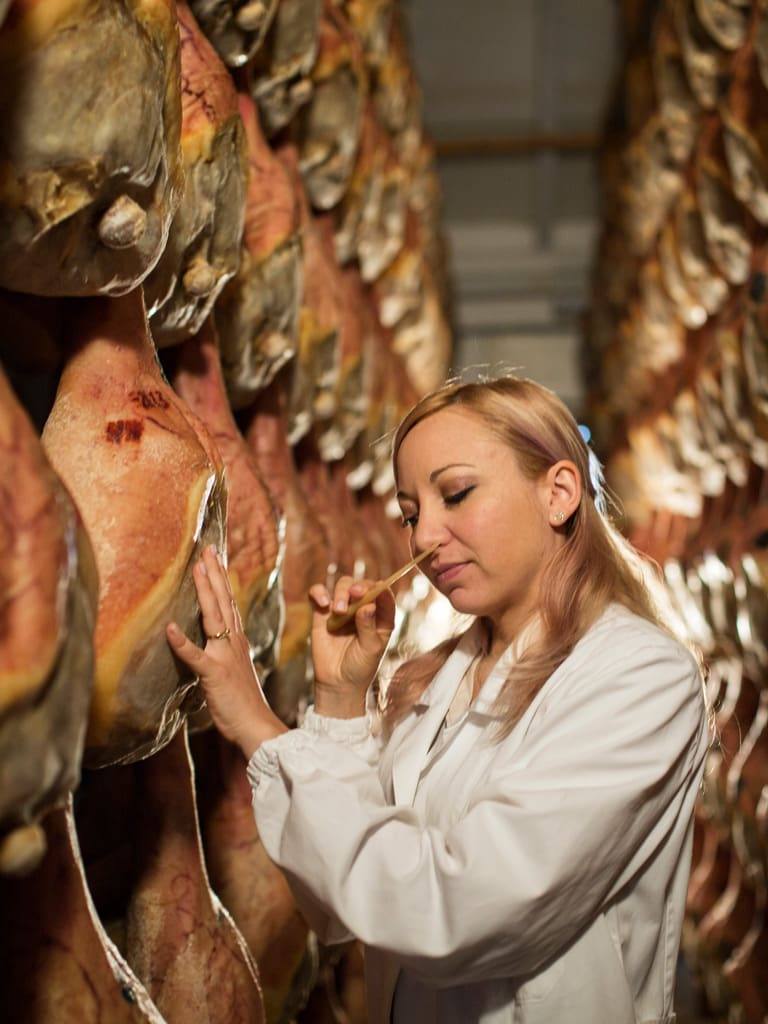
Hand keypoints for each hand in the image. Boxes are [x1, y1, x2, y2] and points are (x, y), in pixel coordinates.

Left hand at [166, 544, 286, 758]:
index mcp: (237, 641)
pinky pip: (195, 656)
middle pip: (223, 601)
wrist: (256, 724)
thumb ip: (222, 653)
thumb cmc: (242, 703)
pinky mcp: (214, 674)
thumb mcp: (233, 670)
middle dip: (214, 573)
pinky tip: (169, 628)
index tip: (214, 557)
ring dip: (204, 592)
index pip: (228, 602)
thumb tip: (210, 643)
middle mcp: (233, 642)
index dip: (221, 578)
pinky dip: (182, 643)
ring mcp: (224, 656)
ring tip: (195, 569)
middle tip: (207, 550)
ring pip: (214, 617)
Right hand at [309, 575, 394, 716]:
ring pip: (342, 585)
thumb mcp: (370, 649)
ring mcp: (342, 609)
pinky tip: (322, 602)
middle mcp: (363, 608)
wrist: (337, 683)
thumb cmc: (360, 667)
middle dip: (359, 587)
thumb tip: (367, 605)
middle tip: (355, 594)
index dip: (381, 588)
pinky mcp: (322, 613)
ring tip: (339, 610)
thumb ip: (369, 626)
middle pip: (362, 585)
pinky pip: (318, 594)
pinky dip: (318, 592)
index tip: (376, 589)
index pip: (384, 594)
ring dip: (341, 592)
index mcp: (381, 616)